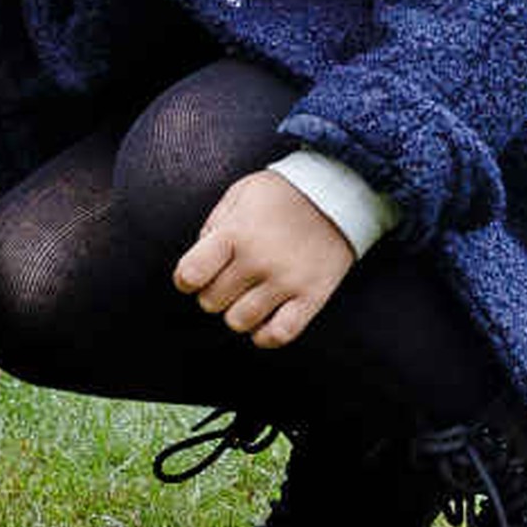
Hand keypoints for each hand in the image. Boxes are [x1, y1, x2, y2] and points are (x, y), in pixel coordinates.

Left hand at [174, 169, 355, 351]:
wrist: (339, 191)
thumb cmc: (283, 192)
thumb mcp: (241, 193)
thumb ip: (213, 225)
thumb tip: (198, 265)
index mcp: (236, 232)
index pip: (190, 274)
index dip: (187, 279)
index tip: (196, 275)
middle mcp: (258, 260)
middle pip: (211, 302)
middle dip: (214, 292)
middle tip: (230, 278)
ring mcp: (286, 281)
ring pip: (239, 322)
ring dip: (238, 312)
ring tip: (249, 294)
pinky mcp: (312, 297)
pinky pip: (278, 335)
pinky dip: (265, 334)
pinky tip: (266, 318)